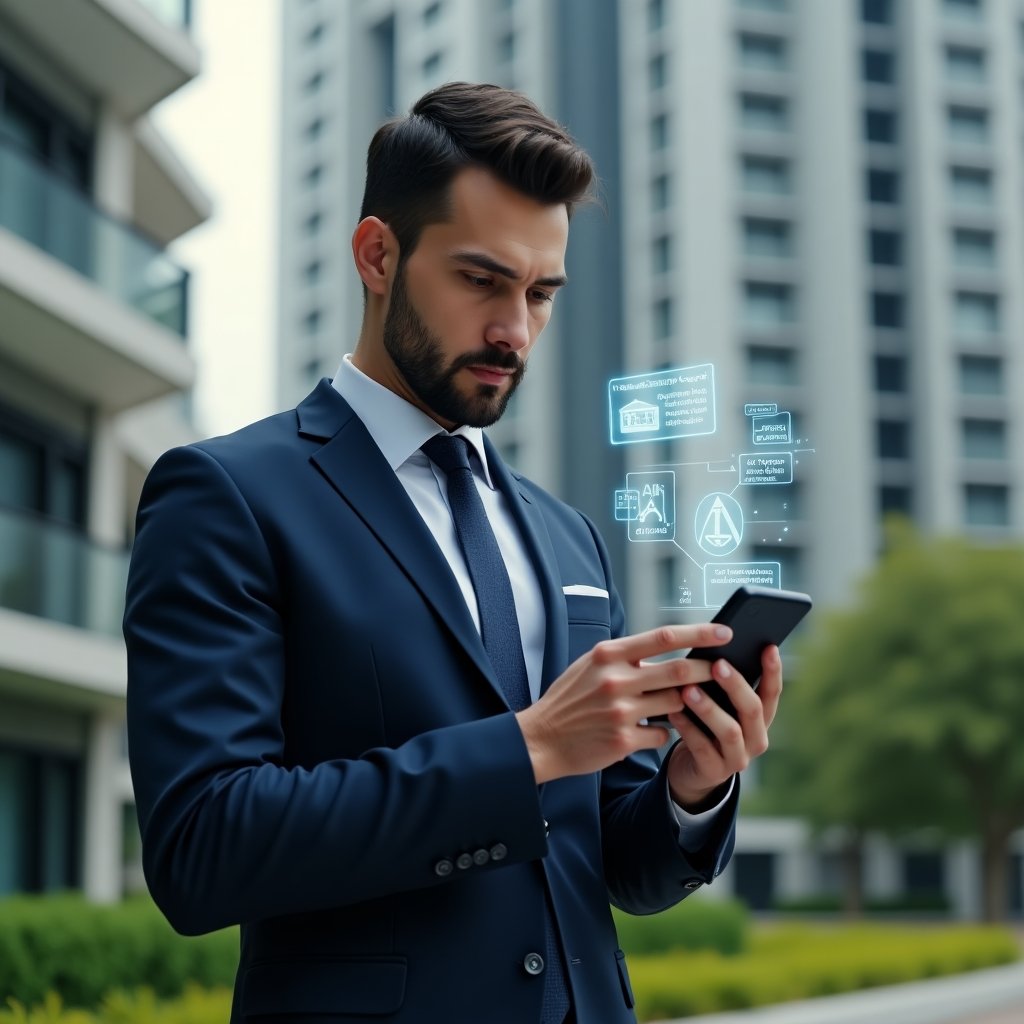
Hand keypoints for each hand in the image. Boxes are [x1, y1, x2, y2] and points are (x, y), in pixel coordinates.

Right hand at [515, 624, 731, 784]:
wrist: (541, 739)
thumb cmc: (569, 699)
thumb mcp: (590, 666)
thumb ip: (624, 657)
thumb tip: (663, 646)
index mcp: (608, 654)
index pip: (663, 637)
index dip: (698, 633)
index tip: (725, 632)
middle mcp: (615, 680)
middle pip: (679, 671)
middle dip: (709, 670)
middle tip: (728, 670)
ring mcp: (620, 711)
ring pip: (675, 704)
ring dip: (688, 704)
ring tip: (691, 704)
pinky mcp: (623, 740)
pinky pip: (662, 733)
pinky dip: (665, 731)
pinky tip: (654, 731)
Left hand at [664, 645, 782, 809]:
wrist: (691, 770)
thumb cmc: (705, 727)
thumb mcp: (719, 707)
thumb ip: (720, 686)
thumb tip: (712, 648)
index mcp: (760, 720)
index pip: (772, 693)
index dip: (773, 672)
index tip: (769, 647)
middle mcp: (756, 739)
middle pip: (752, 710)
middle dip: (736, 685)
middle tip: (717, 664)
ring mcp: (737, 759)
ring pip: (729, 731)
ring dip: (709, 708)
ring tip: (689, 690)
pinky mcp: (714, 772)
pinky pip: (702, 748)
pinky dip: (688, 728)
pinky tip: (674, 712)